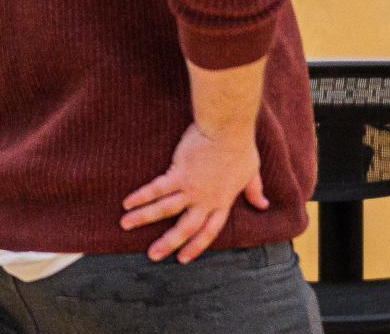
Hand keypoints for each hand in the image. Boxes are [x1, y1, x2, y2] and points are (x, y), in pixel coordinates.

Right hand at [120, 122, 269, 261]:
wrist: (228, 130)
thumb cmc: (241, 148)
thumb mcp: (252, 172)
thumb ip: (254, 191)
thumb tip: (264, 205)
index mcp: (222, 202)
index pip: (209, 230)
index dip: (196, 245)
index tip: (183, 259)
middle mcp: (205, 200)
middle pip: (185, 228)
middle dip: (168, 243)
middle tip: (152, 255)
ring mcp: (190, 188)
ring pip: (164, 209)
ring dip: (143, 218)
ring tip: (125, 224)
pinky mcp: (178, 173)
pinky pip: (156, 188)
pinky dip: (141, 196)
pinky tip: (127, 202)